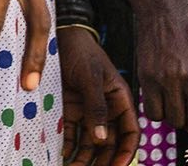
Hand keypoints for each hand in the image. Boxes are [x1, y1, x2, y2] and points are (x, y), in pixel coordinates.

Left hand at [57, 23, 137, 165]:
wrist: (58, 34)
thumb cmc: (81, 50)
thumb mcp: (91, 77)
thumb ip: (97, 106)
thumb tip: (102, 138)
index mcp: (120, 100)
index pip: (130, 133)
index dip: (126, 152)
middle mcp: (106, 110)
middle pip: (109, 144)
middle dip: (102, 162)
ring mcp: (87, 112)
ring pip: (90, 144)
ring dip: (84, 160)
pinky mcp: (70, 111)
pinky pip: (72, 135)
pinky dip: (68, 149)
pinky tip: (62, 158)